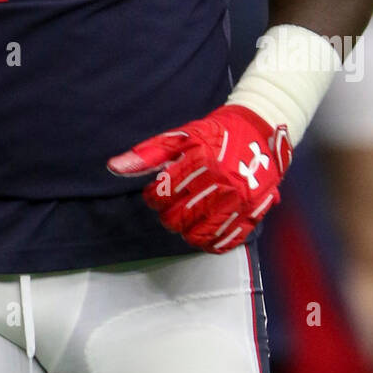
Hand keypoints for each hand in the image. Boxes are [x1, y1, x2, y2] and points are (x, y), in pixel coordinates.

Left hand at [107, 105, 290, 252]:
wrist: (258, 131)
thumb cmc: (214, 134)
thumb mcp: (180, 136)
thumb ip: (147, 154)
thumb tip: (113, 167)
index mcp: (200, 161)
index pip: (162, 194)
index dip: (153, 197)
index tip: (158, 192)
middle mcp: (220, 182)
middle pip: (178, 218)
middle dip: (169, 215)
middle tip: (172, 206)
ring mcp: (239, 200)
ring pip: (199, 235)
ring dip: (187, 231)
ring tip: (188, 219)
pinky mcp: (253, 213)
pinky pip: (225, 241)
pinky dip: (211, 242)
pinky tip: (205, 230)